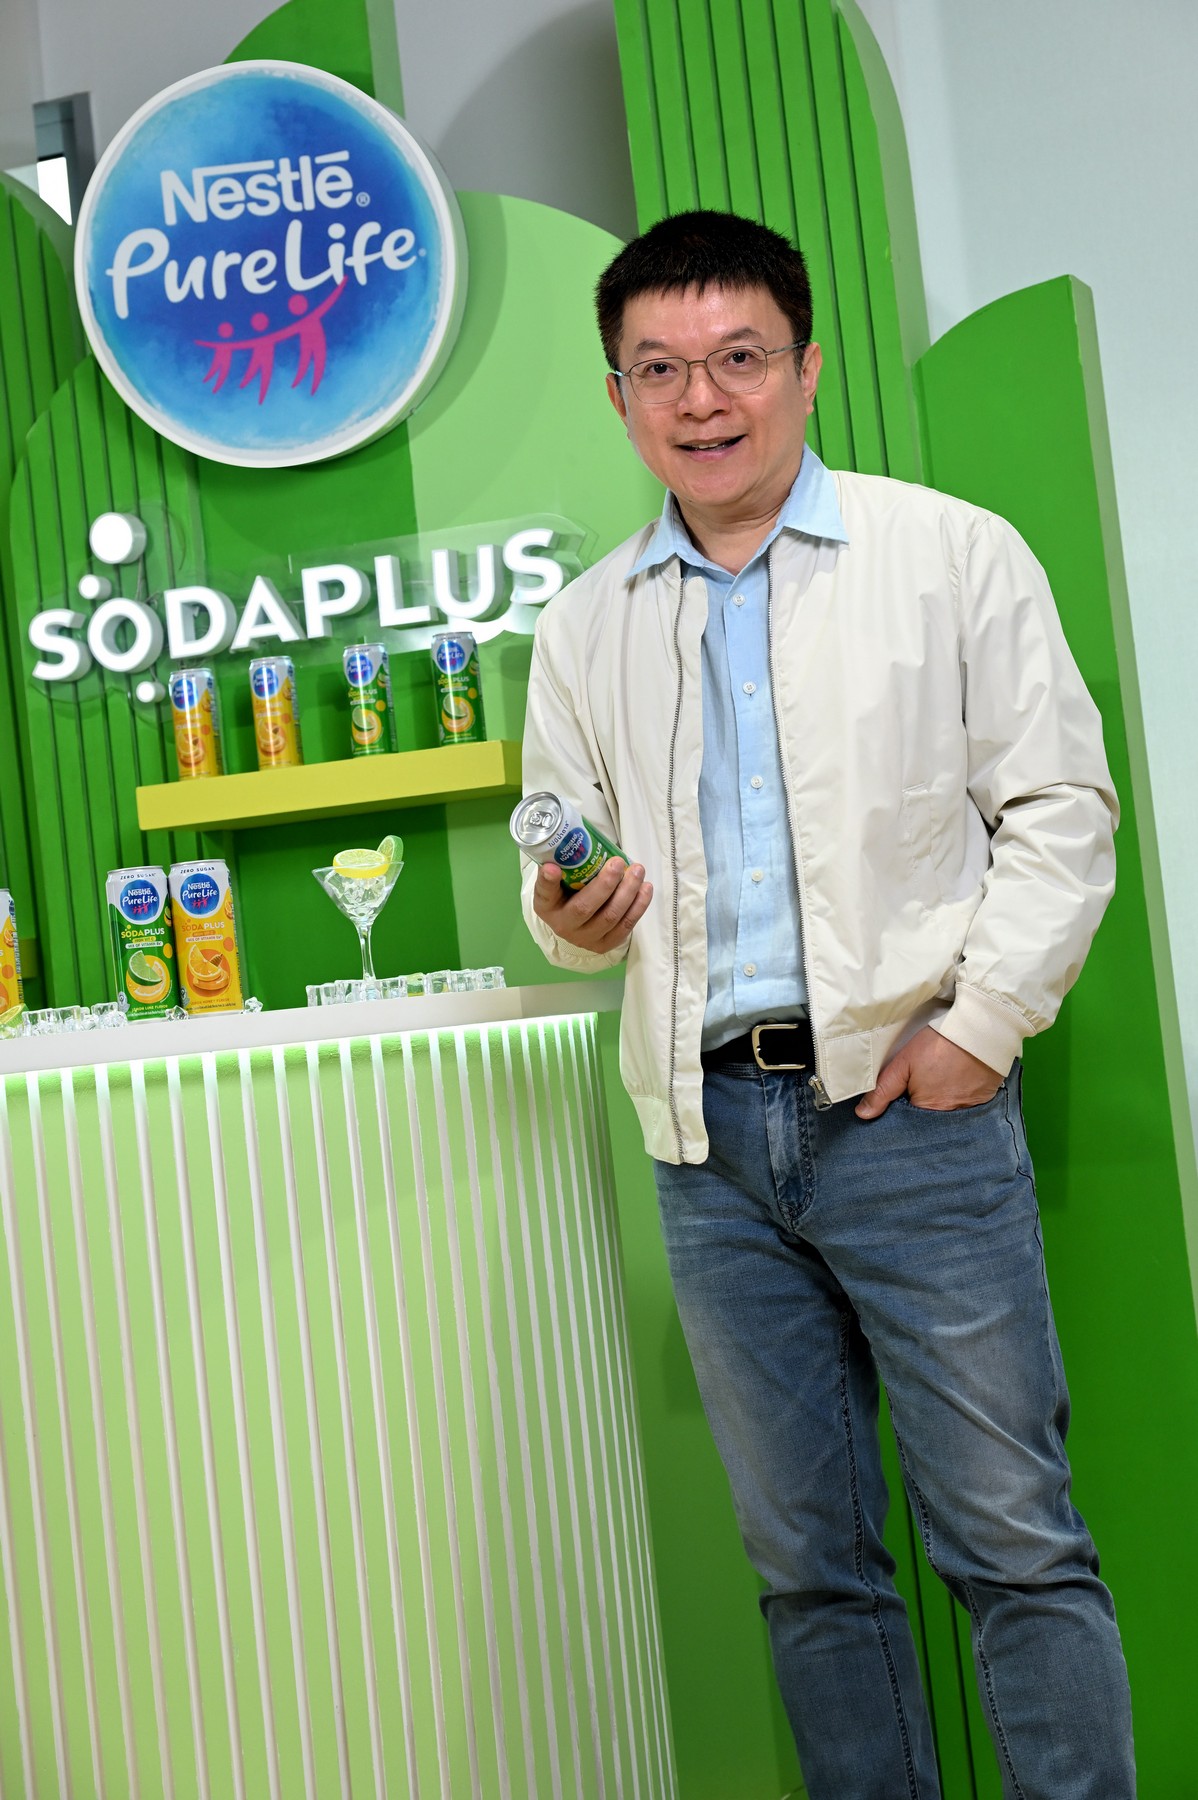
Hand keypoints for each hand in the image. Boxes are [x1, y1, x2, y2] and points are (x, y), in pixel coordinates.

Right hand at [532, 857, 653, 954]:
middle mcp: (563, 926)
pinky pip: (625, 926)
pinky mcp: (605, 945)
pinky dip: (638, 906)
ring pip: (610, 917)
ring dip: (628, 892)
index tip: (552, 867)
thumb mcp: (559, 880)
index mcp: (547, 906)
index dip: (548, 881)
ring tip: (637, 871)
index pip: (544, 893)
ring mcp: (585, 939)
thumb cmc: (568, 894)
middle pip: (585, 907)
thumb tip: (566, 847)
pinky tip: (645, 889)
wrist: (575, 922)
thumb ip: (563, 864)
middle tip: (618, 862)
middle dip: (605, 884)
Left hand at [855, 1026, 1001, 1118]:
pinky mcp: (983, 1104)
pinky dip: (958, 1104)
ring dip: (939, 1109)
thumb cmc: (940, 1045)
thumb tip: (863, 1114)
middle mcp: (949, 1119)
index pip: (906, 1126)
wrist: (980, 1031)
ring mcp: (969, 1112)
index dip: (899, 1116)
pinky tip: (953, 1090)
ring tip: (936, 1090)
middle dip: (919, 1116)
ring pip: (946, 1119)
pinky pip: (965, 1112)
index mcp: (926, 1111)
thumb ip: (883, 1090)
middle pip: (927, 1125)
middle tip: (918, 1093)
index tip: (896, 1104)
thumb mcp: (904, 1063)